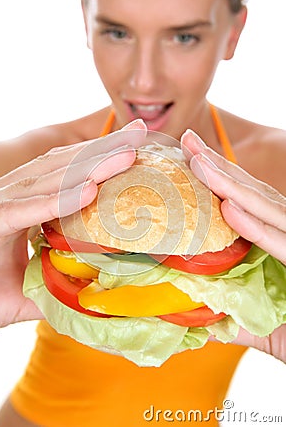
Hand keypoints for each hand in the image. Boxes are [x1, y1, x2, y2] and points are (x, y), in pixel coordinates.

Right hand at [0, 120, 146, 333]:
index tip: (136, 142)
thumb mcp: (31, 287)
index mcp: (22, 204)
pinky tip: (87, 192)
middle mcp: (9, 197)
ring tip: (127, 156)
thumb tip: (99, 292)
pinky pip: (21, 211)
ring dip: (90, 167)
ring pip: (47, 180)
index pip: (66, 172)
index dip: (100, 155)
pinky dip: (55, 201)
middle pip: (62, 165)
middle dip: (104, 148)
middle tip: (141, 132)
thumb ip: (63, 285)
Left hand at [181, 129, 285, 362]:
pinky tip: (230, 210)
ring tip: (199, 164)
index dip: (219, 177)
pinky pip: (283, 245)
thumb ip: (229, 316)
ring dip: (231, 187)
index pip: (245, 203)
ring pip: (268, 211)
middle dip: (218, 167)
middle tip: (187, 141)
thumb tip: (190, 313)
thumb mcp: (260, 323)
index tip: (190, 154)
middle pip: (254, 195)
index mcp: (277, 240)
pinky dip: (257, 228)